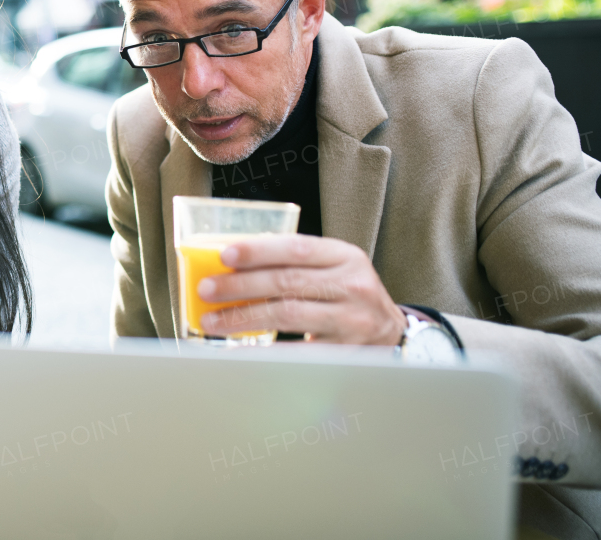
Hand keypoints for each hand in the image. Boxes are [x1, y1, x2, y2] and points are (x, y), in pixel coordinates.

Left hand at [195, 235, 406, 345]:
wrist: (393, 334)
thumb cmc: (347, 294)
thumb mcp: (333, 268)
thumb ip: (294, 262)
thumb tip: (231, 265)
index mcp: (345, 256)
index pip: (297, 248)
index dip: (259, 250)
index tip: (225, 255)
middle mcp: (353, 285)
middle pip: (287, 282)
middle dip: (240, 286)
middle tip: (206, 289)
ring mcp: (352, 321)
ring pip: (288, 315)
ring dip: (244, 317)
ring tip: (213, 321)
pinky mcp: (346, 352)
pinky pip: (298, 351)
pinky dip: (265, 350)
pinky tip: (240, 350)